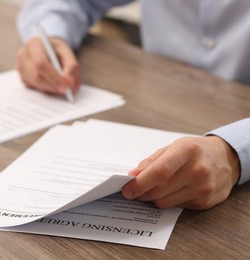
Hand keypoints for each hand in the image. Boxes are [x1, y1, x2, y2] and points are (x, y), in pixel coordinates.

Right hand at [16, 37, 79, 95]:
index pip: (41, 64)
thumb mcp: (67, 53)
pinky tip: (52, 84)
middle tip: (66, 90)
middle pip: (36, 77)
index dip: (53, 77)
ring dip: (50, 89)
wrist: (46, 49)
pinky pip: (34, 88)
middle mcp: (23, 55)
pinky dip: (46, 89)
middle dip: (53, 86)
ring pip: (35, 85)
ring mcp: (20, 68)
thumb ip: (72, 67)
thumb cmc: (56, 51)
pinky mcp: (22, 78)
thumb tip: (70, 85)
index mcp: (33, 44)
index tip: (66, 86)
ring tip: (62, 86)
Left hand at [121, 136, 239, 209]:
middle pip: (159, 190)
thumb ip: (151, 162)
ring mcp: (203, 188)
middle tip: (133, 191)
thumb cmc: (194, 151)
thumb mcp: (173, 147)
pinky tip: (172, 191)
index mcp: (187, 151)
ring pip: (165, 202)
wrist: (226, 159)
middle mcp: (198, 170)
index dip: (140, 183)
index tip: (126, 189)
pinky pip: (176, 207)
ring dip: (152, 198)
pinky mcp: (205, 202)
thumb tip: (133, 176)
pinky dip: (168, 200)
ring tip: (151, 189)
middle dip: (141, 193)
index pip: (159, 172)